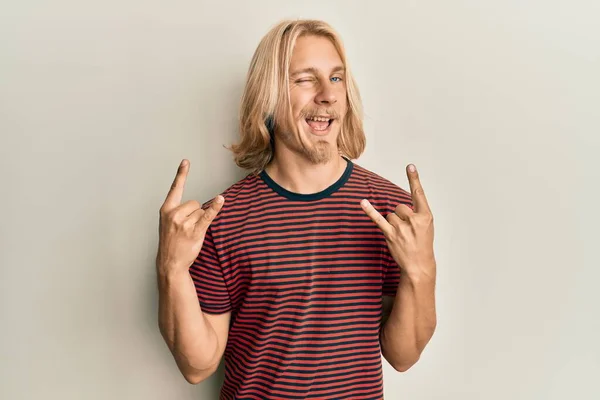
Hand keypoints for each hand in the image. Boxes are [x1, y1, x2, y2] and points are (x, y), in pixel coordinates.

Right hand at [156, 159, 223, 274]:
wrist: (170, 262)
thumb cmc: (171, 241)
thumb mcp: (168, 223)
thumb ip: (179, 210)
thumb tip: (199, 205)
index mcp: (166, 210)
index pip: (175, 188)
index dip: (181, 174)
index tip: (186, 161)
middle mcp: (174, 214)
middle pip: (195, 202)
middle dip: (195, 213)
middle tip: (186, 228)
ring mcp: (184, 223)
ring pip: (201, 211)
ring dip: (200, 221)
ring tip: (190, 233)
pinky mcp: (195, 230)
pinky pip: (208, 215)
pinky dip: (215, 208)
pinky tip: (221, 200)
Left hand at [361, 164, 434, 280]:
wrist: (419, 264)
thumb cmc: (422, 244)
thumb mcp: (427, 226)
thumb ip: (416, 213)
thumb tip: (400, 207)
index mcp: (425, 216)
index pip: (419, 194)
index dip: (414, 179)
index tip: (410, 166)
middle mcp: (414, 220)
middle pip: (400, 206)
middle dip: (401, 216)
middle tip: (408, 230)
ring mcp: (401, 228)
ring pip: (391, 214)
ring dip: (393, 223)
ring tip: (402, 236)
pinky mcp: (390, 234)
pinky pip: (378, 219)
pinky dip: (370, 211)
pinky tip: (363, 202)